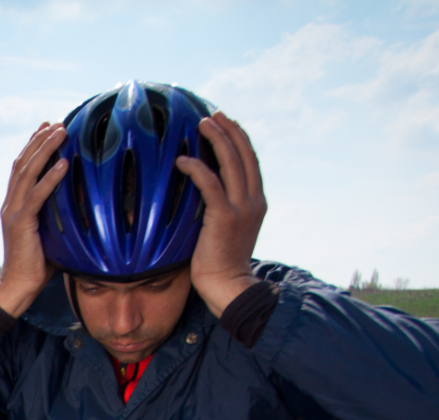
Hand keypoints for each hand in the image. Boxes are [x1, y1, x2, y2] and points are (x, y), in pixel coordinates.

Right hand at [0, 122, 67, 317]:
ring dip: (45, 150)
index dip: (32, 147)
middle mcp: (10, 205)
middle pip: (22, 164)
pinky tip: (63, 163)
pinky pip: (36, 195)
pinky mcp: (20, 224)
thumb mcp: (50, 234)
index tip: (47, 129)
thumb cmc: (36, 266)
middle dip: (39, 141)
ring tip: (60, 132)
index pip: (21, 169)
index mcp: (13, 206)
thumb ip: (60, 216)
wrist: (17, 287)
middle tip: (56, 123)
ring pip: (27, 173)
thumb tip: (86, 206)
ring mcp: (13, 213)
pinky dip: (50, 177)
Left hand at [175, 111, 266, 315]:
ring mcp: (241, 208)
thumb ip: (222, 209)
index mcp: (256, 202)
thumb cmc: (221, 263)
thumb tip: (201, 195)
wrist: (229, 286)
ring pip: (231, 162)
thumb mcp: (227, 230)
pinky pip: (210, 184)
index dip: (238, 139)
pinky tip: (182, 160)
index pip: (250, 161)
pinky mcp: (224, 217)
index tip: (225, 123)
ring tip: (202, 124)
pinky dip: (197, 169)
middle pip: (244, 154)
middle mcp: (253, 200)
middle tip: (212, 115)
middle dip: (229, 130)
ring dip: (216, 139)